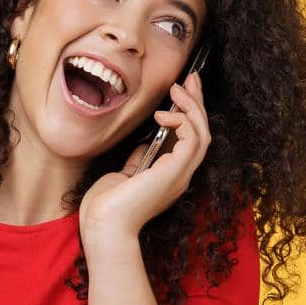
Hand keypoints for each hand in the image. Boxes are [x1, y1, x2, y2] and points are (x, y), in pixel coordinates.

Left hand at [79, 70, 211, 240]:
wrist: (103, 226)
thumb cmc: (107, 207)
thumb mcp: (125, 176)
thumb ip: (139, 161)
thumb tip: (145, 144)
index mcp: (171, 176)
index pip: (191, 139)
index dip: (190, 112)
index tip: (182, 90)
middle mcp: (181, 175)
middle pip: (202, 132)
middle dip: (197, 102)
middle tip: (190, 78)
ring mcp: (180, 175)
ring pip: (202, 133)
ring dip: (192, 106)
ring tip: (176, 89)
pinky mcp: (174, 172)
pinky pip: (192, 138)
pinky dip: (182, 120)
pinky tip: (163, 115)